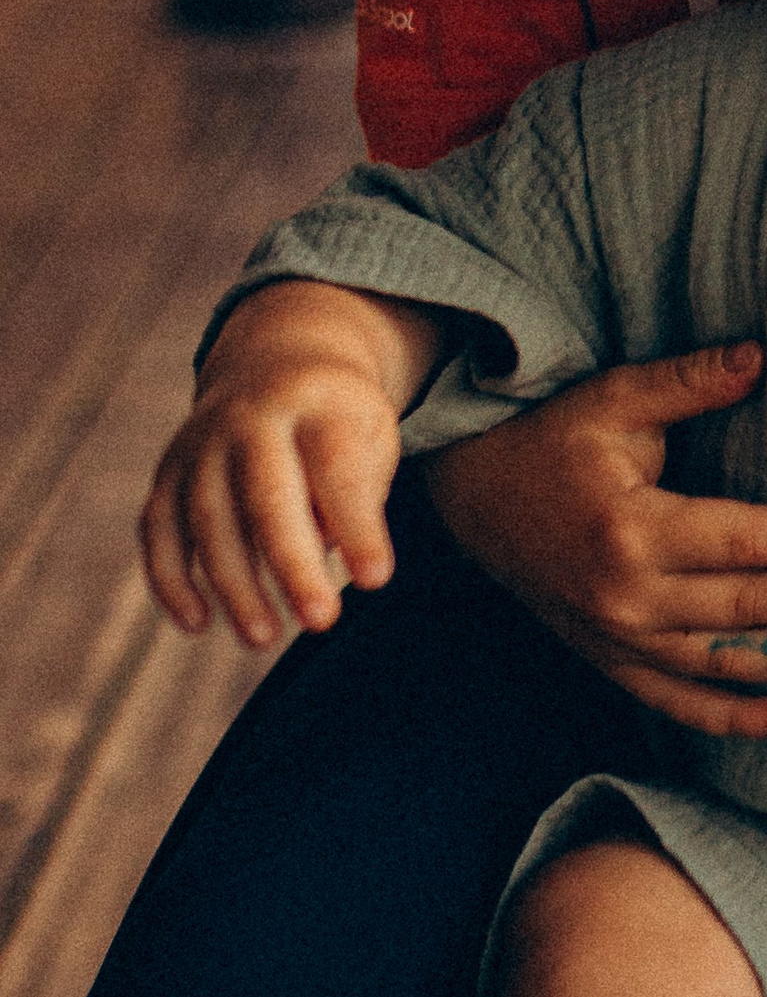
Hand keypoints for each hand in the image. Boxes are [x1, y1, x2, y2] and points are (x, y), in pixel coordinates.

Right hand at [142, 280, 422, 650]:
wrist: (278, 358)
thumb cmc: (339, 421)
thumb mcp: (370, 434)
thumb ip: (357, 490)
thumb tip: (322, 551)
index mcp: (316, 403)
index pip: (337, 470)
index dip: (356, 527)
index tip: (377, 581)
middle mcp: (251, 418)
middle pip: (266, 497)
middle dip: (292, 564)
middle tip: (322, 620)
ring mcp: (201, 444)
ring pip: (209, 520)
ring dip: (234, 586)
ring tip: (264, 638)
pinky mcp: (167, 472)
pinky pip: (158, 530)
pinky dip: (171, 580)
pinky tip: (197, 623)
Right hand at [423, 342, 766, 741]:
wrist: (471, 500)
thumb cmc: (552, 439)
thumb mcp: (614, 397)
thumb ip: (689, 381)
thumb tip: (761, 356)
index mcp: (634, 530)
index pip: (746, 541)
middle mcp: (628, 597)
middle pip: (749, 608)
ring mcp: (617, 639)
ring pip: (725, 663)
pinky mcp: (609, 660)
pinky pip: (677, 701)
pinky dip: (732, 717)